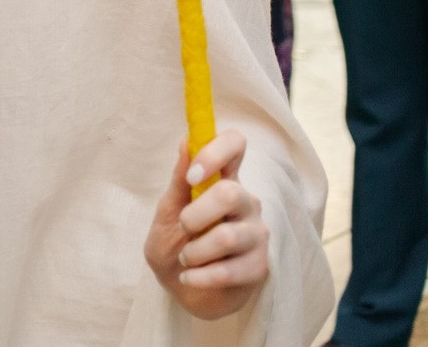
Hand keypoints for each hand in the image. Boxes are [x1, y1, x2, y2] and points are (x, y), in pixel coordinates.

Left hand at [144, 132, 269, 319]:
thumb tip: (187, 141)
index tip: (192, 176)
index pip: (235, 144)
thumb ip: (179, 180)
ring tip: (186, 259)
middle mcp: (246, 201)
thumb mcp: (168, 211)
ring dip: (194, 251)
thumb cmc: (174, 242)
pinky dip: (198, 276)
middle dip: (195, 215)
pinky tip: (190, 277)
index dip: (215, 152)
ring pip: (227, 237)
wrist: (181, 288)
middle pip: (231, 193)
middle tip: (183, 229)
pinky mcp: (259, 266)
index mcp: (223, 179)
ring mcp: (256, 233)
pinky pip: (228, 270)